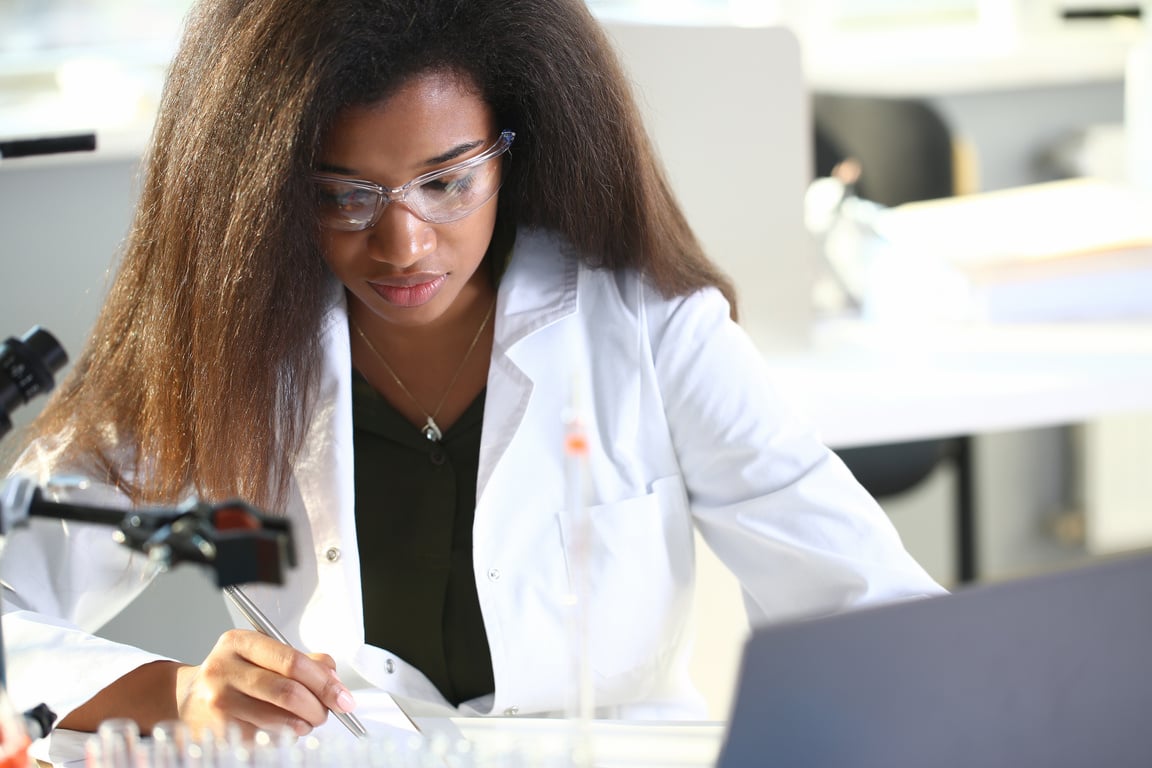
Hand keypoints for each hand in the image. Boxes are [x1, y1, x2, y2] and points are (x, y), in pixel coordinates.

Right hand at [175, 629, 356, 737]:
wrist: (187, 698)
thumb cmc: (235, 674)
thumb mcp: (263, 654)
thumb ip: (303, 660)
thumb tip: (333, 678)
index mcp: (239, 642)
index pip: (292, 661)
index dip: (324, 682)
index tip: (343, 697)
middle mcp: (224, 669)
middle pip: (287, 692)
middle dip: (318, 706)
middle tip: (328, 713)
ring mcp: (218, 702)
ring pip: (277, 719)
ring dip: (303, 724)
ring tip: (308, 721)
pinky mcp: (217, 730)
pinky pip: (263, 737)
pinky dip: (284, 735)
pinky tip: (285, 729)